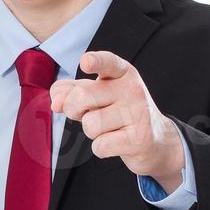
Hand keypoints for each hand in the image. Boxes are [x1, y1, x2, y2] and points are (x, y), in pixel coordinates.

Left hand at [49, 50, 184, 190]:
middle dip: (73, 110)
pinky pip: (100, 146)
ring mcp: (138, 113)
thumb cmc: (117, 112)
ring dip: (92, 132)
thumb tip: (56, 103)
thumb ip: (70, 92)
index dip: (95, 61)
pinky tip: (116, 142)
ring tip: (110, 128)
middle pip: (81, 97)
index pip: (107, 63)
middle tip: (87, 113)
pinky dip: (101, 148)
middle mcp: (132, 88)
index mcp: (121, 72)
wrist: (153, 140)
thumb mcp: (95, 96)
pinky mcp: (139, 139)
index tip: (86, 62)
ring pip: (90, 125)